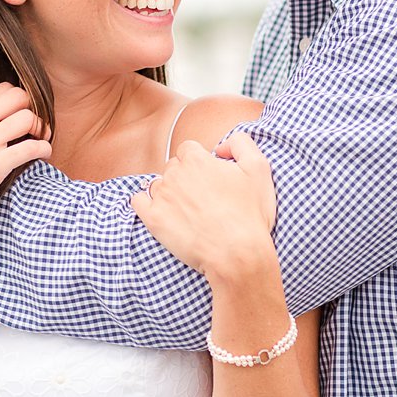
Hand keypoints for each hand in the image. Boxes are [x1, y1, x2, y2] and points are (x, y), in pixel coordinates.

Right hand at [0, 83, 51, 243]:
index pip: (3, 89)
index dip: (20, 101)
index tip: (24, 116)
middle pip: (19, 96)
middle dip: (34, 110)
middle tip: (36, 128)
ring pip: (28, 118)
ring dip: (42, 129)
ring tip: (40, 141)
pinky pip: (31, 147)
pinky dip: (43, 149)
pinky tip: (42, 155)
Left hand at [131, 132, 276, 283]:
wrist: (237, 254)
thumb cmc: (250, 213)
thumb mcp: (259, 168)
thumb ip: (241, 143)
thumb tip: (220, 146)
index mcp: (196, 160)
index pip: (188, 149)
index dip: (200, 162)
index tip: (210, 178)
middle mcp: (174, 174)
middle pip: (173, 166)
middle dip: (185, 177)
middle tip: (202, 197)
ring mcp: (161, 197)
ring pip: (158, 184)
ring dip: (169, 192)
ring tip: (188, 210)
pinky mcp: (153, 219)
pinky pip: (138, 201)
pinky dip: (145, 203)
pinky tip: (160, 211)